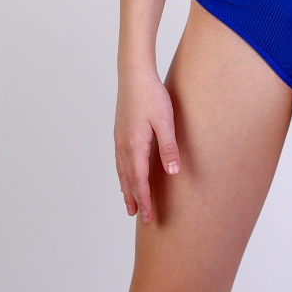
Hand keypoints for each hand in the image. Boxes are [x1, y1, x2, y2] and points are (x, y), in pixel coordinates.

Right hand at [114, 67, 180, 223]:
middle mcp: (123, 146)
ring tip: (130, 204)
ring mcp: (119, 139)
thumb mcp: (165, 121)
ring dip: (126, 189)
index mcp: (135, 146)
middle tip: (141, 218)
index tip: (149, 217)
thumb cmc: (151, 95)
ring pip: (122, 171)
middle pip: (128, 180)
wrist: (134, 74)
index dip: (145, 200)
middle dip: (135, 200)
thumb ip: (168, 147)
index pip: (140, 181)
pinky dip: (122, 174)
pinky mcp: (120, 132)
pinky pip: (119, 161)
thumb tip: (173, 172)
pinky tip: (125, 175)